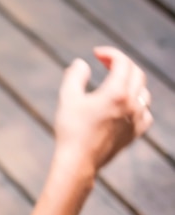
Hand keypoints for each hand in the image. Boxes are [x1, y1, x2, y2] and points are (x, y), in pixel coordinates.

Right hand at [53, 46, 152, 179]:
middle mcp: (132, 104)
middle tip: (103, 62)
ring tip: (113, 82)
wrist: (79, 161)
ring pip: (143, 92)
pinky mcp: (136, 133)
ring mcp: (137, 119)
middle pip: (136, 73)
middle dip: (121, 63)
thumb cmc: (71, 128)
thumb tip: (82, 63)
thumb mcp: (67, 97)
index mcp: (116, 93)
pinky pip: (145, 112)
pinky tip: (124, 105)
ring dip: (130, 81)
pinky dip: (137, 103)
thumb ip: (75, 75)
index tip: (95, 53)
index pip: (122, 62)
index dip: (110, 53)